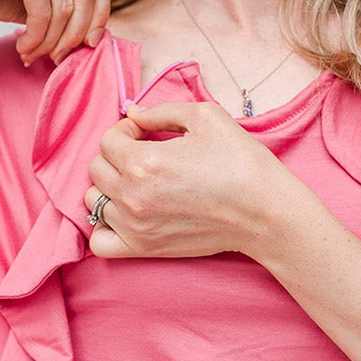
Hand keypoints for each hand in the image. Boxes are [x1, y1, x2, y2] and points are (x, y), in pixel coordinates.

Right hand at [0, 0, 111, 64]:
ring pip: (69, 5)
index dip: (100, 8)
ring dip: (54, 39)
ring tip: (34, 54)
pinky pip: (47, 13)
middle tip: (62, 54)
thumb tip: (89, 29)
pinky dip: (38, 38)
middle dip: (82, 28)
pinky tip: (22, 47)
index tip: (88, 40)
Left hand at [82, 101, 301, 259]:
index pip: (107, 140)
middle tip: (145, 154)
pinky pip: (100, 242)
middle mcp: (132, 195)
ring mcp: (135, 226)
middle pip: (96, 169)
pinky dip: (104, 226)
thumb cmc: (240, 161)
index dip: (126, 131)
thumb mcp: (206, 117)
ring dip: (110, 187)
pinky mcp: (144, 249)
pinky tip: (125, 213)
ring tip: (139, 183)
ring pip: (95, 202)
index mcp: (143, 161)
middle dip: (116, 155)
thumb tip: (133, 113)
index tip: (145, 133)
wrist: (265, 212)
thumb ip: (161, 111)